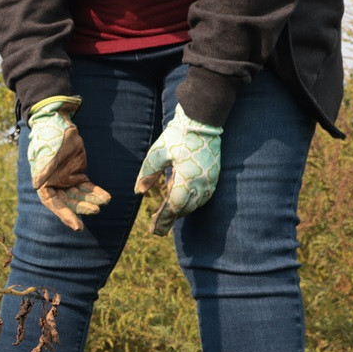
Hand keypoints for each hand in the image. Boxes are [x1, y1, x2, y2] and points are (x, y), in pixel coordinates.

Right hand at [27, 97, 110, 231]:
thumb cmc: (50, 139)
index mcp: (43, 184)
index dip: (65, 215)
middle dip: (82, 208)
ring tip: (104, 202)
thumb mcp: (48, 154)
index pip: (54, 204)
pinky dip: (97, 193)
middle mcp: (55, 185)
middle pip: (69, 202)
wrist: (60, 125)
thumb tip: (38, 185)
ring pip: (80, 196)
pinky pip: (88, 188)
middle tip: (95, 211)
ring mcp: (67, 181)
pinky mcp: (78, 175)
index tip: (77, 225)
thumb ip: (45, 169)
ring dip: (91, 201)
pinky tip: (106, 196)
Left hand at [134, 104, 222, 235]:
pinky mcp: (214, 174)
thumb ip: (148, 174)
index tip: (155, 230)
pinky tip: (181, 200)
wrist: (202, 120)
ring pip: (196, 203)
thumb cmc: (178, 135)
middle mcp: (202, 183)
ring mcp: (211, 179)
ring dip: (181, 210)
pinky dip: (191, 200)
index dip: (164, 219)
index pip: (175, 206)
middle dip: (171, 217)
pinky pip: (203, 194)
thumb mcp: (157, 154)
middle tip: (157, 227)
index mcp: (188, 179)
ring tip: (166, 215)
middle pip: (186, 207)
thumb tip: (138, 192)